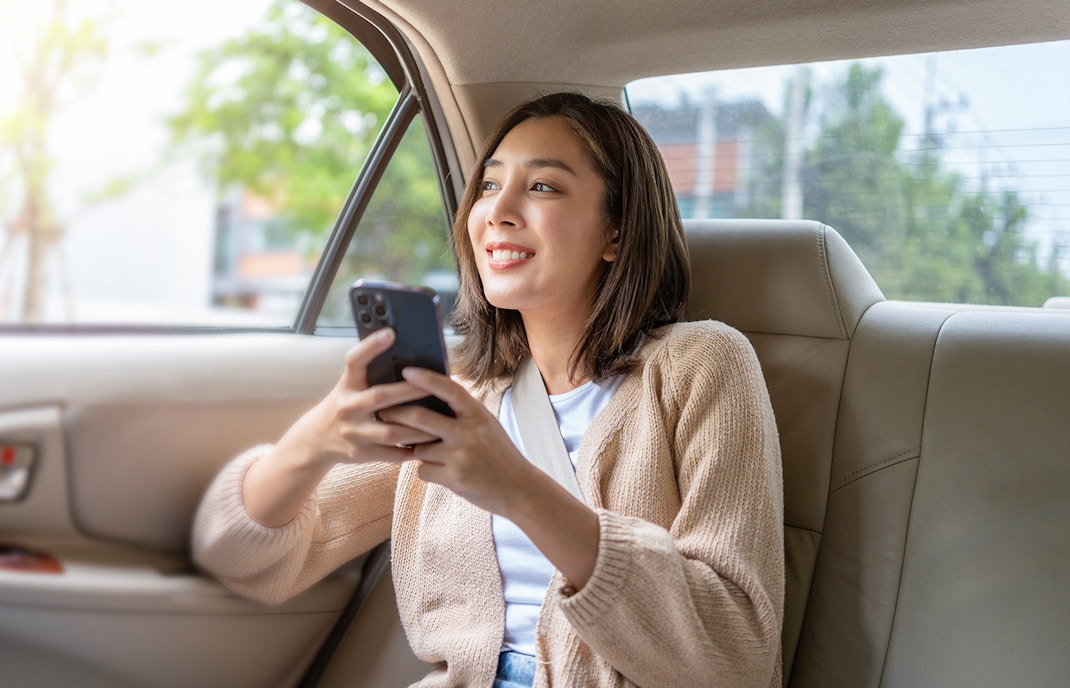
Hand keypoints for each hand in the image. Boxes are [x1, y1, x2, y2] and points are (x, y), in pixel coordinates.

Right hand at [295, 328, 441, 466]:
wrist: (316, 439)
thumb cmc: (346, 403)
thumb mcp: (350, 385)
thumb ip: (371, 372)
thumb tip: (405, 351)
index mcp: (346, 384)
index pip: (354, 360)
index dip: (371, 345)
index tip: (390, 332)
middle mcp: (347, 407)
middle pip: (380, 396)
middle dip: (409, 391)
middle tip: (434, 385)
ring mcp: (353, 432)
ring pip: (391, 432)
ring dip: (418, 428)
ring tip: (441, 421)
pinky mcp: (361, 454)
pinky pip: (392, 454)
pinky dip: (412, 450)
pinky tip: (431, 444)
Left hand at [380, 366, 600, 587]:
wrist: (519, 489)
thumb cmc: (499, 454)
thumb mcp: (487, 426)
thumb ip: (463, 414)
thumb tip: (429, 398)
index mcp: (478, 415)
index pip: (449, 389)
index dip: (426, 379)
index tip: (406, 372)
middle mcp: (468, 432)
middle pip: (420, 418)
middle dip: (396, 414)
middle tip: (383, 411)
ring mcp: (460, 456)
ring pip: (419, 449)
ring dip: (419, 452)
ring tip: (436, 456)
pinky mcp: (453, 478)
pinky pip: (423, 471)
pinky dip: (428, 472)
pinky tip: (444, 474)